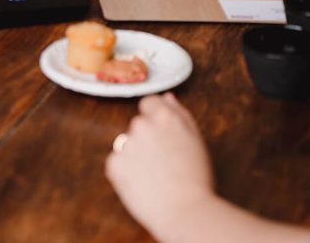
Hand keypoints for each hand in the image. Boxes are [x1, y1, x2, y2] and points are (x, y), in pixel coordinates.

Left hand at [105, 93, 214, 238]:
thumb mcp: (195, 138)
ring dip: (135, 154)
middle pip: (139, 124)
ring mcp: (126, 145)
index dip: (154, 117)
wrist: (184, 211)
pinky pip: (116, 162)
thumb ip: (179, 113)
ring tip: (154, 175)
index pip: (149, 102)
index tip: (160, 132)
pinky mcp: (114, 165)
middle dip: (146, 137)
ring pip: (127, 144)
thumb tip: (167, 98)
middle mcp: (142, 125)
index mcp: (164, 116)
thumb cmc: (195, 177)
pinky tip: (142, 183)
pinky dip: (125, 171)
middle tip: (162, 160)